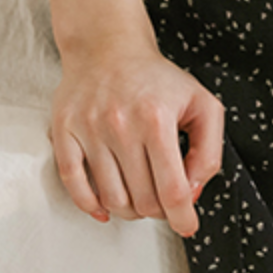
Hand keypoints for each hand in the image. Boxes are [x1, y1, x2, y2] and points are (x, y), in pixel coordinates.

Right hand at [47, 40, 223, 237]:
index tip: (187, 226)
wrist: (108, 46)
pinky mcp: (64, 130)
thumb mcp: (203, 108)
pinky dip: (90, 205)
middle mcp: (120, 125)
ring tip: (140, 199)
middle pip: (144, 200)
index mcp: (157, 121)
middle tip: (164, 202)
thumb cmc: (158, 80)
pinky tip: (105, 208)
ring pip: (112, 198)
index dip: (183, 218)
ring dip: (130, 210)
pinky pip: (73, 183)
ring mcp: (88, 128)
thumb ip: (208, 153)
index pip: (172, 190)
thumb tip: (192, 194)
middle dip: (160, 211)